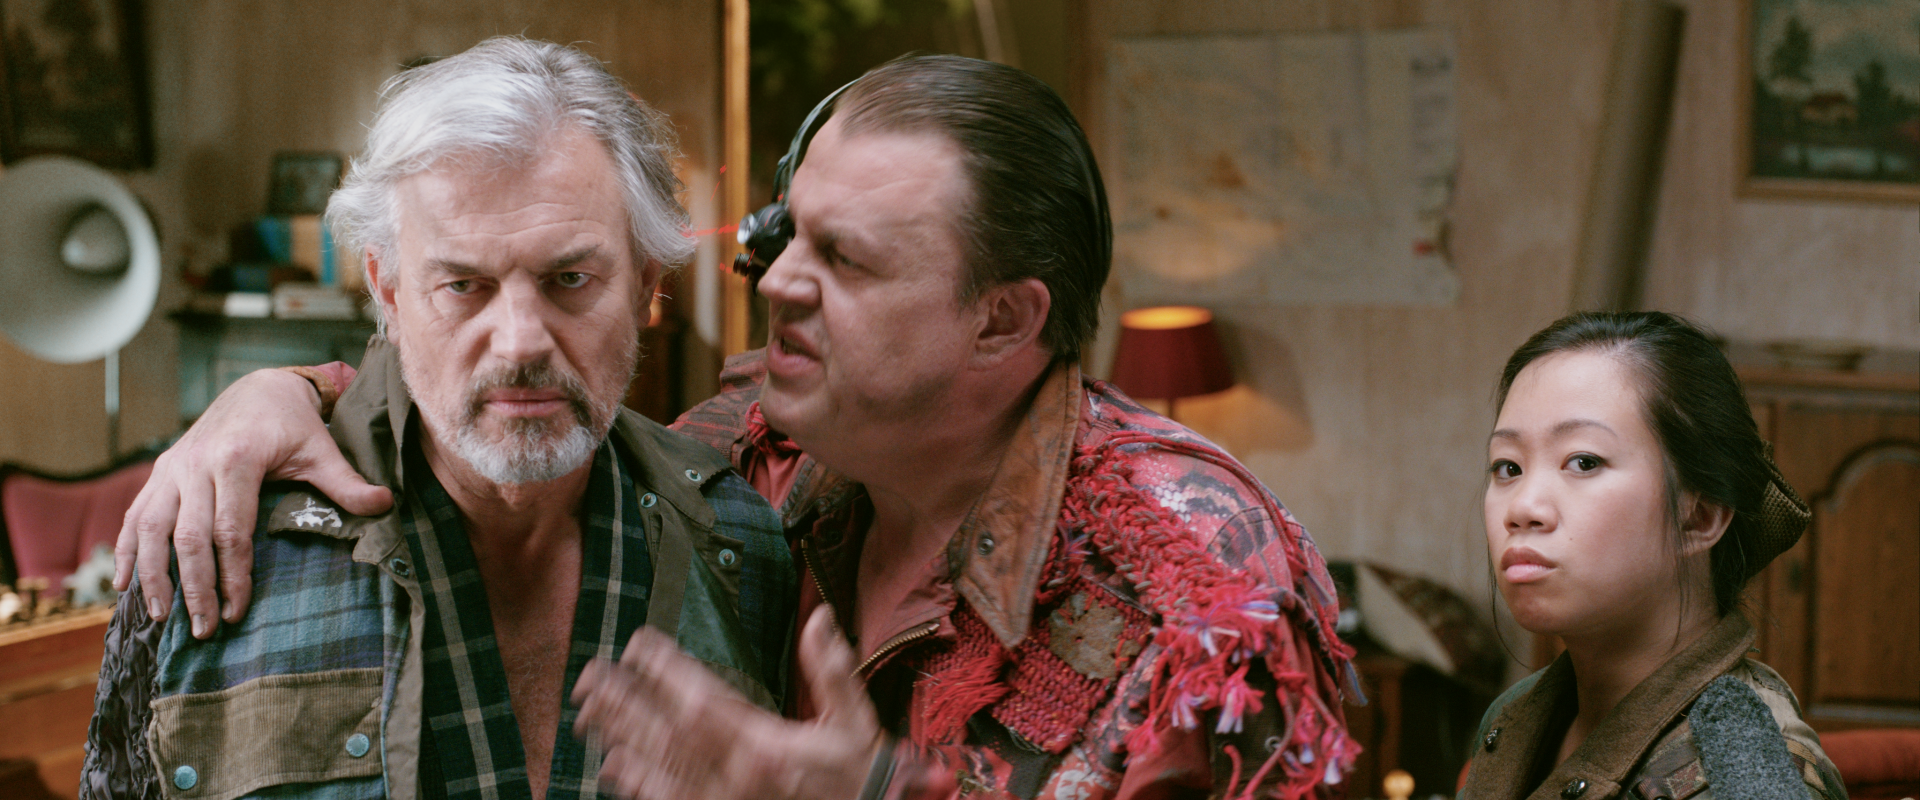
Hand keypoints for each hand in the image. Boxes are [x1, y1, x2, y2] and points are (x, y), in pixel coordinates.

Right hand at [113, 368, 391, 637]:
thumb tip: (386, 505)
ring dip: (151, 574)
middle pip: (188, 536)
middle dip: (194, 587)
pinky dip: (126, 550)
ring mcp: (173, 467)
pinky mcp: (160, 471)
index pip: (230, 529)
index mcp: (238, 459)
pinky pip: (133, 515)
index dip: (233, 574)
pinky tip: (123, 584)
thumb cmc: (293, 423)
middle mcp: (196, 463)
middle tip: (203, 629)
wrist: (259, 387)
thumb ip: (347, 482)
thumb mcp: (322, 449)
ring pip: (149, 527)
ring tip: (159, 616)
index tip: (238, 611)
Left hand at [572, 607, 882, 799]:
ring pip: (659, 766)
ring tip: (587, 710)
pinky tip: (611, 765)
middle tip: (590, 673)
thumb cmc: (857, 777)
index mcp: (766, 743)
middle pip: (667, 731)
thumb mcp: (855, 721)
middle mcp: (735, 773)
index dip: (667, 670)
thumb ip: (833, 670)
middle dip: (626, 700)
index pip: (705, 698)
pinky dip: (637, 783)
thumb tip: (819, 618)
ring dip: (620, 736)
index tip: (639, 643)